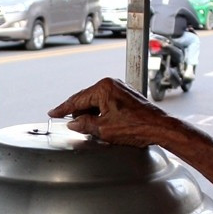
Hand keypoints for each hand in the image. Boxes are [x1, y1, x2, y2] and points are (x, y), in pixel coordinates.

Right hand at [46, 77, 168, 146]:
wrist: (159, 128)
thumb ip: (84, 125)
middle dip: (79, 113)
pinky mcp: (127, 96)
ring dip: (91, 114)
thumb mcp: (103, 129)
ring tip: (90, 128)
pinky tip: (101, 124)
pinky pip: (107, 102)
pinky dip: (101, 113)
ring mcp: (120, 88)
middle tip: (71, 125)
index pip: (77, 99)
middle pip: (86, 99)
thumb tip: (73, 123)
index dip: (63, 108)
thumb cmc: (135, 127)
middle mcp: (111, 84)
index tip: (53, 113)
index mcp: (103, 88)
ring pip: (97, 101)